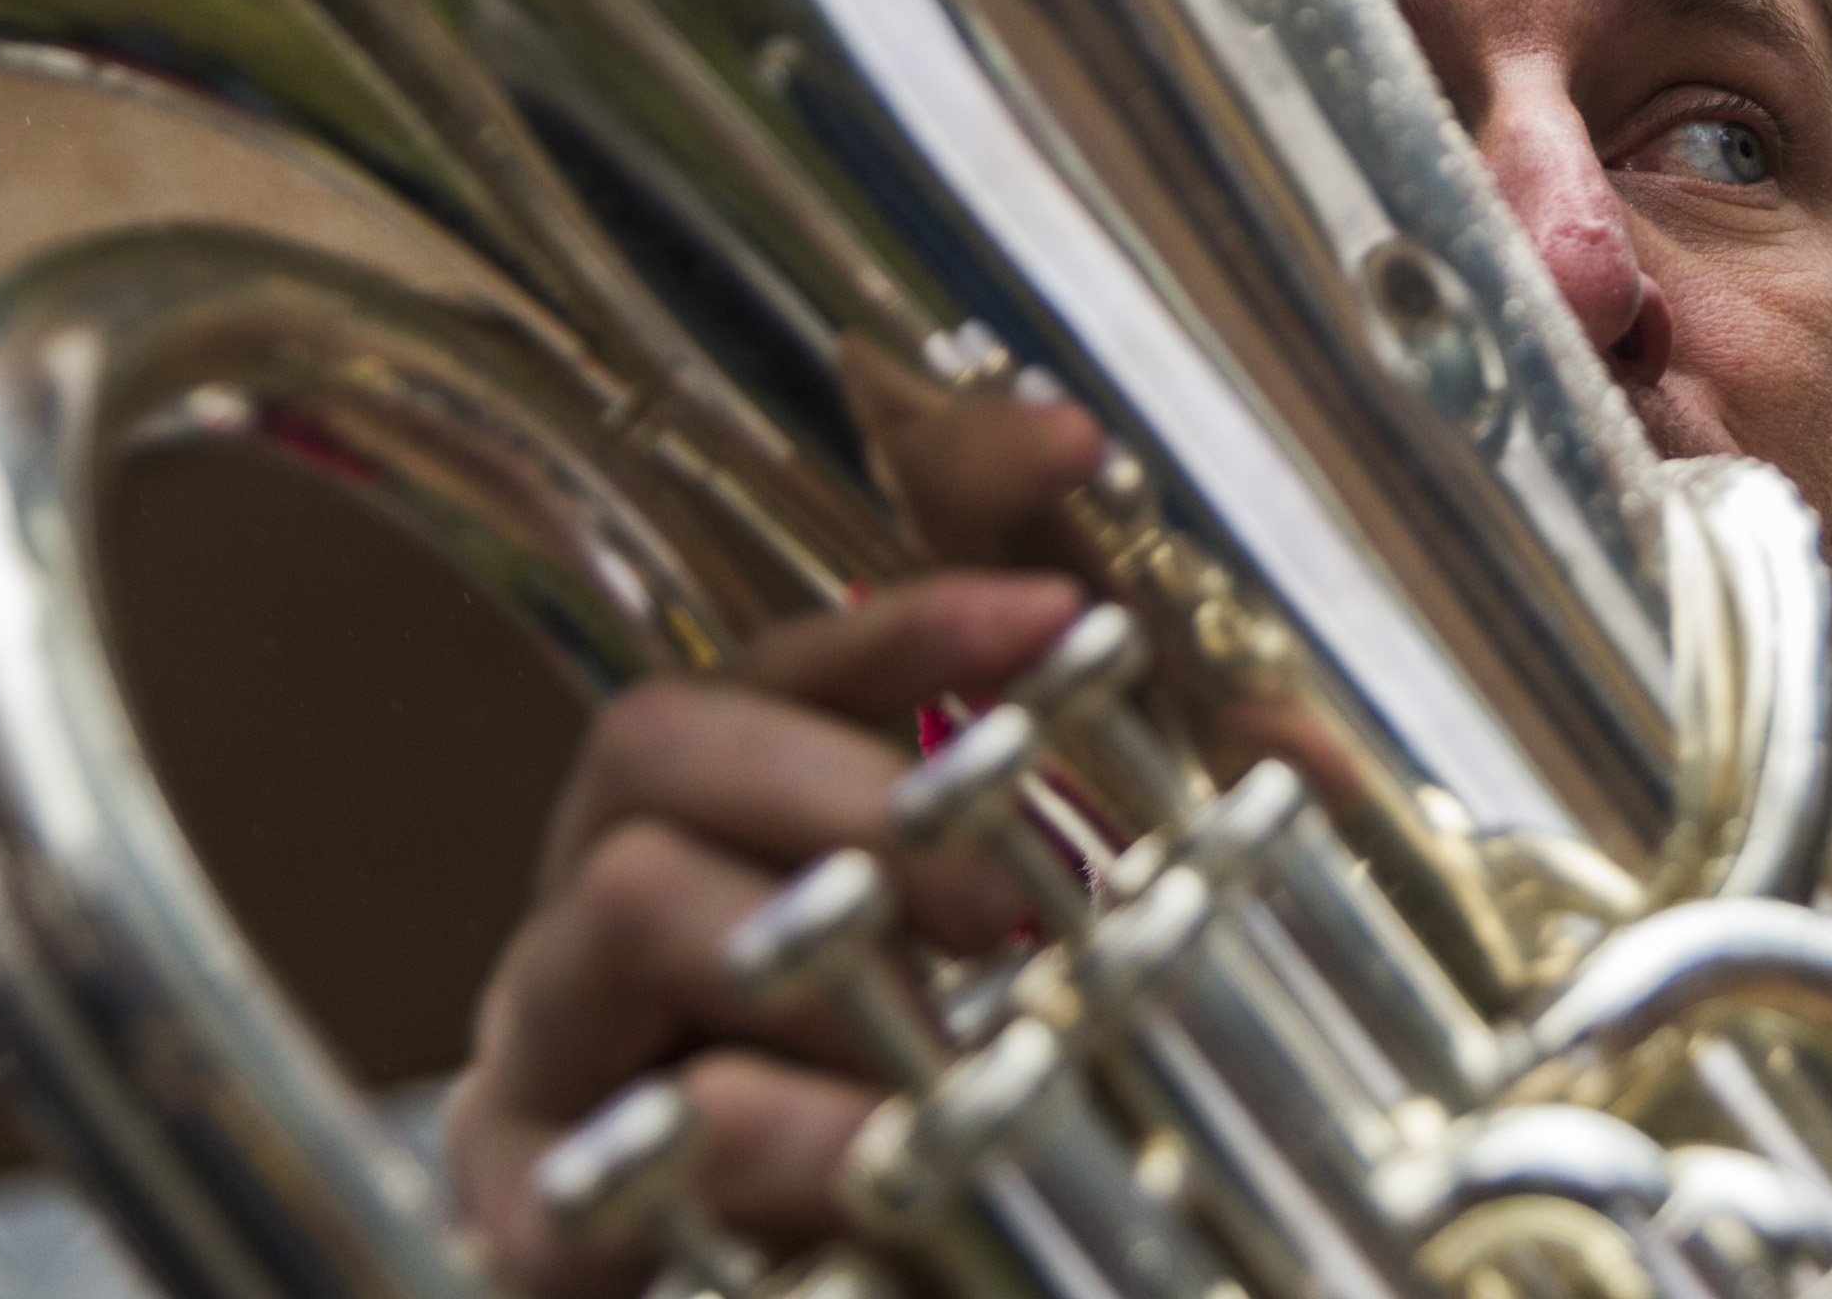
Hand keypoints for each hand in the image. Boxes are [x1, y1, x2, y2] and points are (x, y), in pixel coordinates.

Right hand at [445, 371, 1106, 1296]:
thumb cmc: (868, 1134)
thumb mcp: (989, 984)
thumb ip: (1107, 856)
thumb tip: (1308, 749)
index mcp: (706, 831)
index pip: (783, 661)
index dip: (915, 614)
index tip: (1061, 614)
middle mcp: (597, 913)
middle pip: (655, 738)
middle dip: (845, 778)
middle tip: (1000, 892)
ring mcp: (542, 1055)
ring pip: (616, 902)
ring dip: (799, 940)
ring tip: (941, 1027)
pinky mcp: (523, 1217)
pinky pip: (593, 1145)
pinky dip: (748, 1141)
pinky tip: (860, 1157)